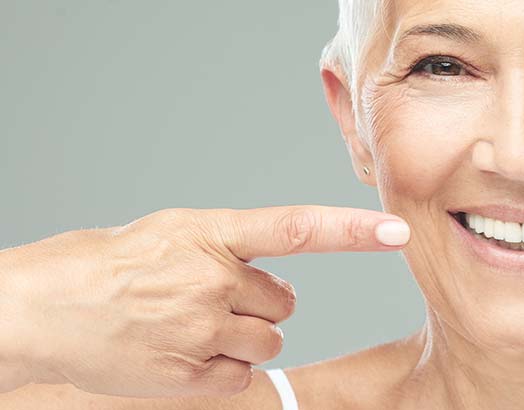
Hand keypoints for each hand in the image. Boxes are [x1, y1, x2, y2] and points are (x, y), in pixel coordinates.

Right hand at [0, 206, 408, 397]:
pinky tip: (182, 352)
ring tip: (191, 324)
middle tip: (208, 298)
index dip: (352, 229)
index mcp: (209, 234)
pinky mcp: (189, 374)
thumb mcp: (171, 234)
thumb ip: (231, 250)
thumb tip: (281, 285)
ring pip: (268, 341)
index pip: (296, 228)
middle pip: (285, 303)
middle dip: (259, 303)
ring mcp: (199, 329)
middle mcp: (210, 280)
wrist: (39, 309)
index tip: (397, 229)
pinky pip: (241, 376)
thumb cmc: (108, 266)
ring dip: (243, 337)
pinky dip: (221, 369)